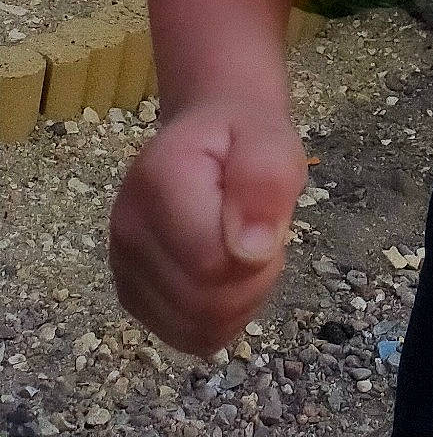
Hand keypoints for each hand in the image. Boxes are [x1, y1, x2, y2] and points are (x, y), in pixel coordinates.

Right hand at [110, 98, 307, 354]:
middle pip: (202, 304)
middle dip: (253, 282)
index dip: (257, 256)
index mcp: (159, 182)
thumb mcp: (271, 138)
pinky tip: (228, 277)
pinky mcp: (133, 295)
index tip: (270, 220)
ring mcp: (124, 267)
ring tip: (245, 252)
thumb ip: (265, 181)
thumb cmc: (243, 136)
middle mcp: (128, 229)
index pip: (210, 263)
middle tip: (264, 237)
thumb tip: (251, 251)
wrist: (208, 133)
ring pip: (196, 329)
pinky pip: (187, 336)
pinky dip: (220, 318)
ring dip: (240, 303)